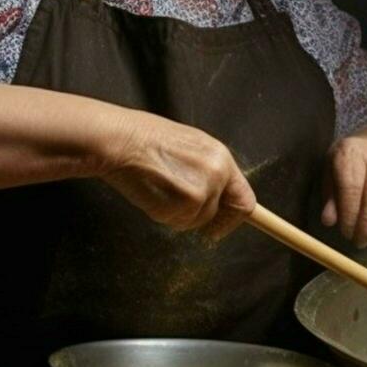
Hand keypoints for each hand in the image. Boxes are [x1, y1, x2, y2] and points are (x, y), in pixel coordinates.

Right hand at [95, 110, 255, 240]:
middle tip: (180, 209)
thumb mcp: (188, 149)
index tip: (222, 225)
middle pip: (221, 215)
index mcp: (221, 157)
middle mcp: (218, 173)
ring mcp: (203, 190)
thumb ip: (207, 172)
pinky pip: (178, 222)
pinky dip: (164, 215)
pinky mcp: (185, 204)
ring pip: (197, 220)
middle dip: (201, 217)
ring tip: (159, 189)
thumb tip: (217, 198)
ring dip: (178, 214)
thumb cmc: (145, 141)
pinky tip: (152, 193)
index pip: (245, 200)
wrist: (120, 140)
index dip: (233, 218)